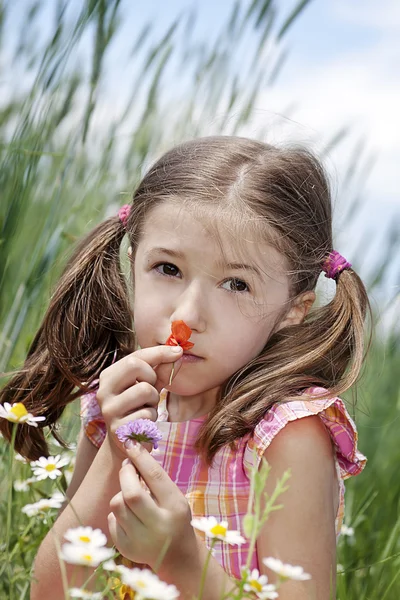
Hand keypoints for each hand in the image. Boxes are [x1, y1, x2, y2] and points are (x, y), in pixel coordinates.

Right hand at [96, 345, 182, 457]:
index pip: (135, 356)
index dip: (159, 352)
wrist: (127, 443)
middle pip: (136, 366)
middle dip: (152, 377)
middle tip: (151, 391)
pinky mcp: (118, 429)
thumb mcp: (150, 385)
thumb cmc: (139, 408)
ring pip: (145, 390)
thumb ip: (162, 370)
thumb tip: (178, 352)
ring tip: (146, 408)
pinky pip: (147, 414)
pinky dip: (152, 418)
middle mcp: (103, 391)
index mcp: (108, 376)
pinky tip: (143, 424)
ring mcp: (108, 410)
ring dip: (154, 400)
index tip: (179, 351)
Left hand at [108, 441, 197, 569]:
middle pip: (131, 493)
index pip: (155, 477)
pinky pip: (112, 519)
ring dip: (121, 494)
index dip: (141, 458)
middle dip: (126, 474)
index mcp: (175, 507)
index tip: (131, 443)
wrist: (177, 555)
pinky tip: (130, 517)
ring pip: (117, 504)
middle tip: (128, 467)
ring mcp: (141, 539)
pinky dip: (118, 513)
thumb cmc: (174, 516)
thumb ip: (156, 480)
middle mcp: (159, 525)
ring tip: (132, 497)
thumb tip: (132, 453)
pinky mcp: (126, 548)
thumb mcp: (174, 497)